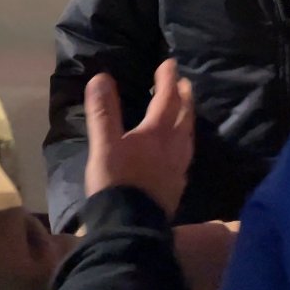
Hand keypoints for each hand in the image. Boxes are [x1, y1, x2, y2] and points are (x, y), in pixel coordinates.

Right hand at [84, 59, 194, 217]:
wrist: (130, 226)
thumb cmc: (116, 182)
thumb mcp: (104, 145)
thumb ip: (103, 112)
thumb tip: (102, 77)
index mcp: (156, 133)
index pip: (166, 99)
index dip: (167, 80)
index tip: (170, 63)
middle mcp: (173, 147)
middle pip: (184, 116)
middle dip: (184, 97)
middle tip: (185, 83)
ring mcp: (178, 168)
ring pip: (188, 136)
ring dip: (187, 119)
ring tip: (186, 112)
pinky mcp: (177, 187)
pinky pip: (185, 157)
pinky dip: (184, 144)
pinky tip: (179, 151)